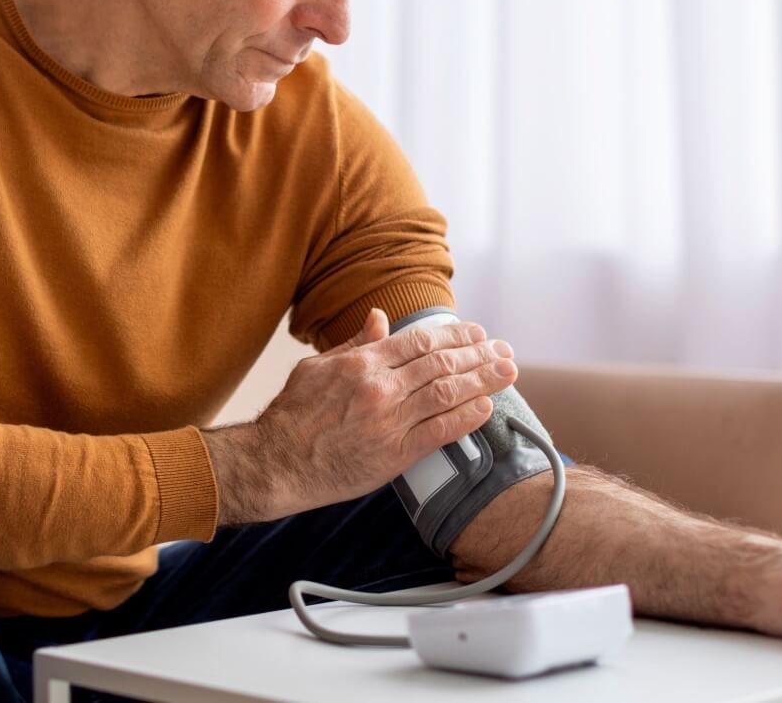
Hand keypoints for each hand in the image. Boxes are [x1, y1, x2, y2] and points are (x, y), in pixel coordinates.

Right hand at [208, 309, 516, 522]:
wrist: (275, 463)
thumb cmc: (292, 415)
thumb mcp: (318, 367)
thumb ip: (355, 343)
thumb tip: (381, 318)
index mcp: (363, 362)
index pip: (421, 341)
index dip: (455, 335)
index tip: (478, 334)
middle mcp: (381, 388)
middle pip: (442, 364)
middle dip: (479, 355)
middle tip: (504, 351)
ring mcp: (390, 421)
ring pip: (447, 394)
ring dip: (483, 381)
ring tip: (507, 373)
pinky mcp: (394, 455)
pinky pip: (439, 432)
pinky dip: (465, 418)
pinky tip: (486, 408)